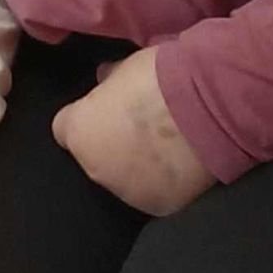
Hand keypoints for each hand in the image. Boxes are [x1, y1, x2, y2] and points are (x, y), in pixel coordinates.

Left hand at [50, 49, 210, 216]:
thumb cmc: (161, 77)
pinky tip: (182, 166)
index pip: (66, 130)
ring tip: (167, 149)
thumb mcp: (126, 67)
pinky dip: (165, 182)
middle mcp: (94, 168)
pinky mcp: (158, 205)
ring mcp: (126, 191)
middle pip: (95, 158)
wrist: (206, 107)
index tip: (107, 111)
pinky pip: (155, 193)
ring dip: (137, 167)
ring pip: (125, 180)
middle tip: (142, 129)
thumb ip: (109, 82)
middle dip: (112, 145)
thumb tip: (104, 79)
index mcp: (79, 132)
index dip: (88, 119)